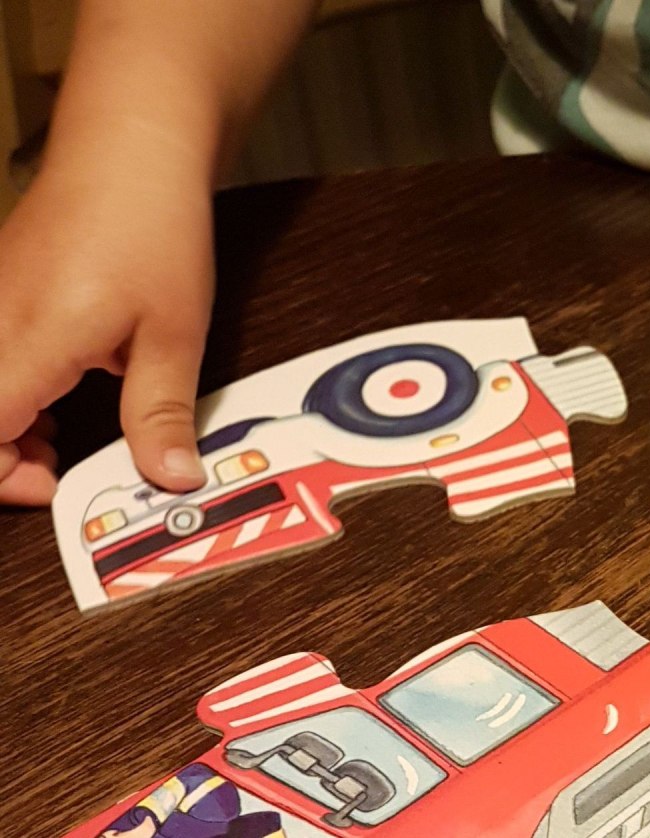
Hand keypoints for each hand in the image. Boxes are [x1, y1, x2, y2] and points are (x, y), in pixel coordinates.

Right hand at [0, 160, 215, 504]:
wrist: (132, 147)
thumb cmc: (152, 227)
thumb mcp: (174, 333)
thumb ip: (161, 412)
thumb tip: (170, 475)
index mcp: (28, 343)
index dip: (4, 477)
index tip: (53, 485)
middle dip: (2, 459)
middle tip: (58, 470)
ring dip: (6, 425)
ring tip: (61, 437)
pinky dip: (9, 389)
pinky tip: (57, 390)